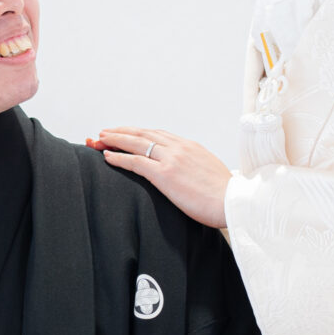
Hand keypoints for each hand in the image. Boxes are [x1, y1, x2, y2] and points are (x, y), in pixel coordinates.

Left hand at [87, 129, 233, 230]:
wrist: (235, 202)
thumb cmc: (225, 195)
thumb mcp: (210, 173)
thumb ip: (195, 169)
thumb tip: (189, 175)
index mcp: (190, 146)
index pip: (157, 135)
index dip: (138, 133)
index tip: (126, 134)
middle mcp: (179, 147)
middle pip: (143, 134)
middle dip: (121, 132)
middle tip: (103, 132)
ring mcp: (171, 159)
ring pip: (136, 143)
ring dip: (114, 140)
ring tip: (99, 140)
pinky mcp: (166, 174)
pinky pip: (136, 162)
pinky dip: (119, 157)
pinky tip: (107, 156)